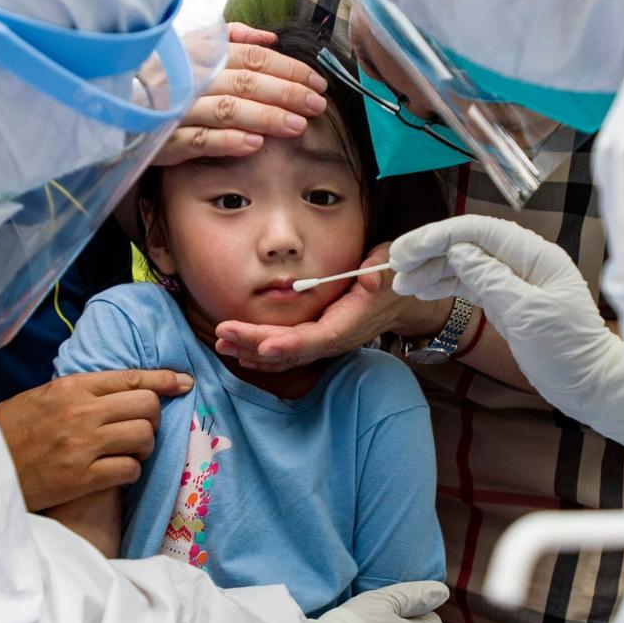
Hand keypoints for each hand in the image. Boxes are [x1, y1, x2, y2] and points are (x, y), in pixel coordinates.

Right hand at [0, 369, 192, 510]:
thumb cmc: (12, 431)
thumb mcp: (43, 397)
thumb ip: (81, 391)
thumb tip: (124, 387)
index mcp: (72, 386)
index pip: (131, 377)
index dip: (164, 380)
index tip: (184, 383)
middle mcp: (81, 412)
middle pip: (146, 405)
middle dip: (152, 417)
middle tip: (142, 428)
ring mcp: (83, 445)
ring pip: (143, 437)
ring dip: (144, 447)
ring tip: (129, 452)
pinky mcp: (82, 478)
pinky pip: (129, 469)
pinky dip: (130, 472)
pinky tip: (117, 472)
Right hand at [152, 23, 329, 165]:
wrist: (112, 109)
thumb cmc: (161, 81)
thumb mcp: (191, 51)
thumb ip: (231, 40)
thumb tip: (270, 38)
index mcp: (200, 55)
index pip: (252, 57)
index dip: (287, 68)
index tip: (316, 82)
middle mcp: (190, 79)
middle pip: (245, 82)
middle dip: (286, 93)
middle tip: (316, 105)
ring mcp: (177, 110)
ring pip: (227, 110)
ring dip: (265, 117)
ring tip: (296, 126)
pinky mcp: (164, 140)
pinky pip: (199, 139)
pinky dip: (228, 141)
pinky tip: (254, 144)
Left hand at [215, 243, 453, 371]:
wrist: (401, 300)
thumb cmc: (394, 278)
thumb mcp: (392, 267)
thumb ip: (380, 272)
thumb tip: (369, 278)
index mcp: (350, 322)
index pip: (317, 339)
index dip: (291, 345)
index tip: (263, 346)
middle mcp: (334, 339)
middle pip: (292, 350)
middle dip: (255, 344)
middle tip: (223, 334)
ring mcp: (324, 343)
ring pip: (285, 356)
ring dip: (252, 351)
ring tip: (222, 343)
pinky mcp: (315, 340)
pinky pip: (287, 353)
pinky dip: (261, 354)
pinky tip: (239, 350)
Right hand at [391, 215, 623, 456]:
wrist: (591, 384)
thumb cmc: (568, 351)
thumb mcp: (528, 315)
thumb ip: (492, 280)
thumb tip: (458, 253)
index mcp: (535, 256)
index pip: (479, 232)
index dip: (439, 237)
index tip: (407, 251)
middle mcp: (524, 261)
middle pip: (468, 244)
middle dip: (429, 252)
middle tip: (394, 265)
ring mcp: (515, 280)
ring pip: (465, 264)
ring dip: (432, 270)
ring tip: (402, 283)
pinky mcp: (508, 301)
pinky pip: (471, 284)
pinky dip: (446, 285)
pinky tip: (423, 290)